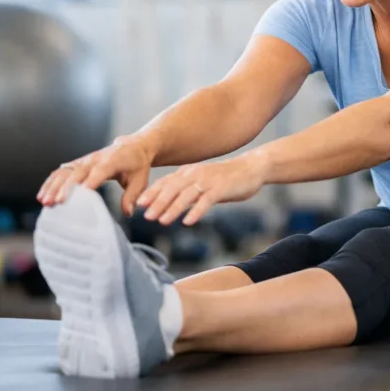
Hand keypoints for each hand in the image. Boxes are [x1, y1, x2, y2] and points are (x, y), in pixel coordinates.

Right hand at [37, 135, 154, 212]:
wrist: (132, 147)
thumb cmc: (137, 165)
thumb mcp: (140, 180)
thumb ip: (132, 195)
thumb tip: (128, 212)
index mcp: (111, 161)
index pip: (98, 172)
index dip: (88, 183)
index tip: (79, 196)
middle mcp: (94, 160)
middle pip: (77, 173)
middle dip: (65, 188)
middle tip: (55, 203)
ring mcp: (84, 160)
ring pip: (65, 172)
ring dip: (53, 186)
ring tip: (44, 201)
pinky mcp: (77, 163)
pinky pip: (61, 172)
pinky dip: (51, 182)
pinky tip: (42, 195)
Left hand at [133, 155, 265, 225]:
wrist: (251, 168)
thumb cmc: (224, 178)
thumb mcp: (201, 181)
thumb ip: (185, 191)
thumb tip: (166, 205)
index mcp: (188, 172)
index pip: (165, 182)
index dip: (152, 193)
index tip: (138, 206)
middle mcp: (195, 174)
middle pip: (172, 188)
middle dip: (158, 202)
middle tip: (146, 216)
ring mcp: (208, 180)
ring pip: (187, 195)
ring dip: (173, 208)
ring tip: (163, 221)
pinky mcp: (222, 188)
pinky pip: (206, 201)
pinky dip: (196, 211)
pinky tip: (188, 222)